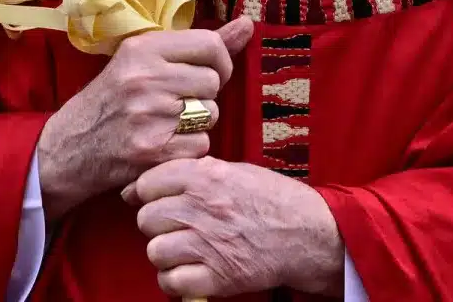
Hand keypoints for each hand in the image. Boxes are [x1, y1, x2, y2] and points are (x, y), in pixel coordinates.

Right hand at [34, 17, 254, 217]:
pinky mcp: (151, 149)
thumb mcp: (146, 61)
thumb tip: (248, 24)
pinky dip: (189, 149)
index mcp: (144, 47)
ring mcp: (148, 114)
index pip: (210, 45)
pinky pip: (201, 145)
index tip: (208, 73)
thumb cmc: (114, 99)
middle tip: (177, 103)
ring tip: (167, 123)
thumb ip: (201, 45)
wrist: (70, 145)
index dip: (220, 63)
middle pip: (214, 82)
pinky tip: (164, 145)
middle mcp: (146, 76)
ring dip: (198, 123)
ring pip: (210, 114)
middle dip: (204, 96)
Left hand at [125, 157, 344, 297]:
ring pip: (155, 251)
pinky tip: (188, 271)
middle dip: (156, 224)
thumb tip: (145, 184)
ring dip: (165, 254)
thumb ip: (193, 173)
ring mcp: (209, 245)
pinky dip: (175, 280)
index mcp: (206, 177)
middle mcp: (203, 209)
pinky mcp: (218, 277)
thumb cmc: (272, 200)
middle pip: (147, 219)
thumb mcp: (235, 170)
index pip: (147, 183)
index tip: (156, 200)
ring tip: (183, 250)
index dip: (147, 193)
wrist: (307, 233)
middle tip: (174, 226)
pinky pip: (171, 282)